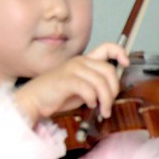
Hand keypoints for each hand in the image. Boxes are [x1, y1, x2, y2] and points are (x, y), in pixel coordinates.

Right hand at [13, 42, 127, 124]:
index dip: (120, 53)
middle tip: (110, 104)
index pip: (107, 47)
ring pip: (100, 82)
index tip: (126, 63)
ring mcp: (72, 69)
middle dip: (114, 89)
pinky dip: (93, 99)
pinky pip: (88, 89)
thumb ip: (96, 84)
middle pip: (109, 70)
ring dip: (106, 99)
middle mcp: (80, 61)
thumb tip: (113, 90)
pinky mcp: (66, 80)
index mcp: (85, 60)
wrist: (32, 101)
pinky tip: (90, 105)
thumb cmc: (57, 95)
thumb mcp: (82, 87)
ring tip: (103, 110)